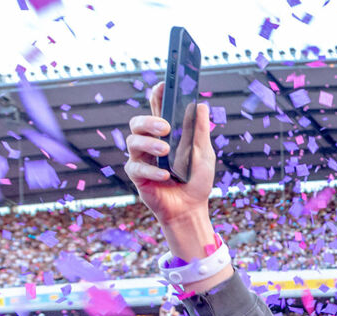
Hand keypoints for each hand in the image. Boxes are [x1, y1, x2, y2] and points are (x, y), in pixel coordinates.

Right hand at [124, 83, 214, 229]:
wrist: (191, 208)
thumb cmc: (196, 180)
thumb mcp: (204, 155)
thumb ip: (199, 132)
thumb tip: (201, 105)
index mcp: (166, 134)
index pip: (156, 110)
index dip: (156, 96)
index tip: (161, 86)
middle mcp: (150, 143)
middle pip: (138, 122)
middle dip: (148, 120)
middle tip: (164, 126)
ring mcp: (142, 158)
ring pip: (133, 141)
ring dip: (149, 143)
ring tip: (166, 150)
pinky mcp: (138, 176)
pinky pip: (137, 167)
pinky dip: (152, 169)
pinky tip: (165, 174)